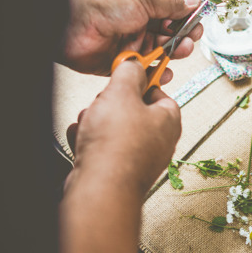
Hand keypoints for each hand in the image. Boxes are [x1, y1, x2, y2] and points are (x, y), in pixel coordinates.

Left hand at [62, 0, 202, 75]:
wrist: (68, 22)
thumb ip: (171, 2)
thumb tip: (193, 0)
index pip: (166, 4)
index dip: (183, 14)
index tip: (197, 21)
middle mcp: (130, 14)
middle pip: (164, 28)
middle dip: (180, 35)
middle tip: (190, 40)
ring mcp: (123, 37)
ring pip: (155, 49)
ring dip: (170, 52)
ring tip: (180, 52)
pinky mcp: (116, 60)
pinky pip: (140, 68)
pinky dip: (153, 70)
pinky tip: (163, 71)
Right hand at [67, 60, 180, 198]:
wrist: (100, 188)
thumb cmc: (116, 146)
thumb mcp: (122, 92)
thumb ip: (129, 72)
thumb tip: (133, 65)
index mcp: (168, 119)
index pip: (157, 92)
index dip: (137, 84)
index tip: (124, 80)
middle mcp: (158, 141)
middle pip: (130, 110)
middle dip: (108, 106)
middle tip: (103, 108)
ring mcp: (139, 158)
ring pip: (112, 129)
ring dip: (95, 124)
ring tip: (90, 129)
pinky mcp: (119, 171)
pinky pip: (101, 148)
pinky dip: (89, 144)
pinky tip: (83, 145)